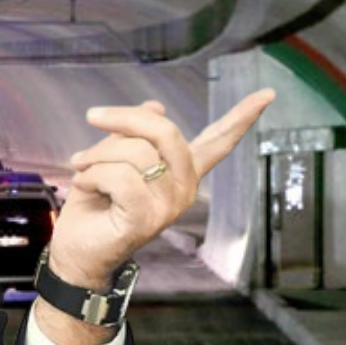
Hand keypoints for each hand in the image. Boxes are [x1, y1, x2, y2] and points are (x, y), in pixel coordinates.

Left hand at [36, 89, 275, 344]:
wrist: (77, 250)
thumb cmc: (95, 202)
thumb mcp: (113, 156)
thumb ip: (135, 134)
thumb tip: (156, 105)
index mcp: (183, 171)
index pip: (218, 141)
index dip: (242, 117)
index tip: (269, 94)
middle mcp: (185, 187)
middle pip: (166, 131)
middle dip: (125, 118)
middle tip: (92, 116)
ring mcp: (170, 205)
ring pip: (135, 152)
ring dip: (96, 155)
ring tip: (82, 168)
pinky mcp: (148, 219)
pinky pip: (120, 177)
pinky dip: (92, 175)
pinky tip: (84, 186)